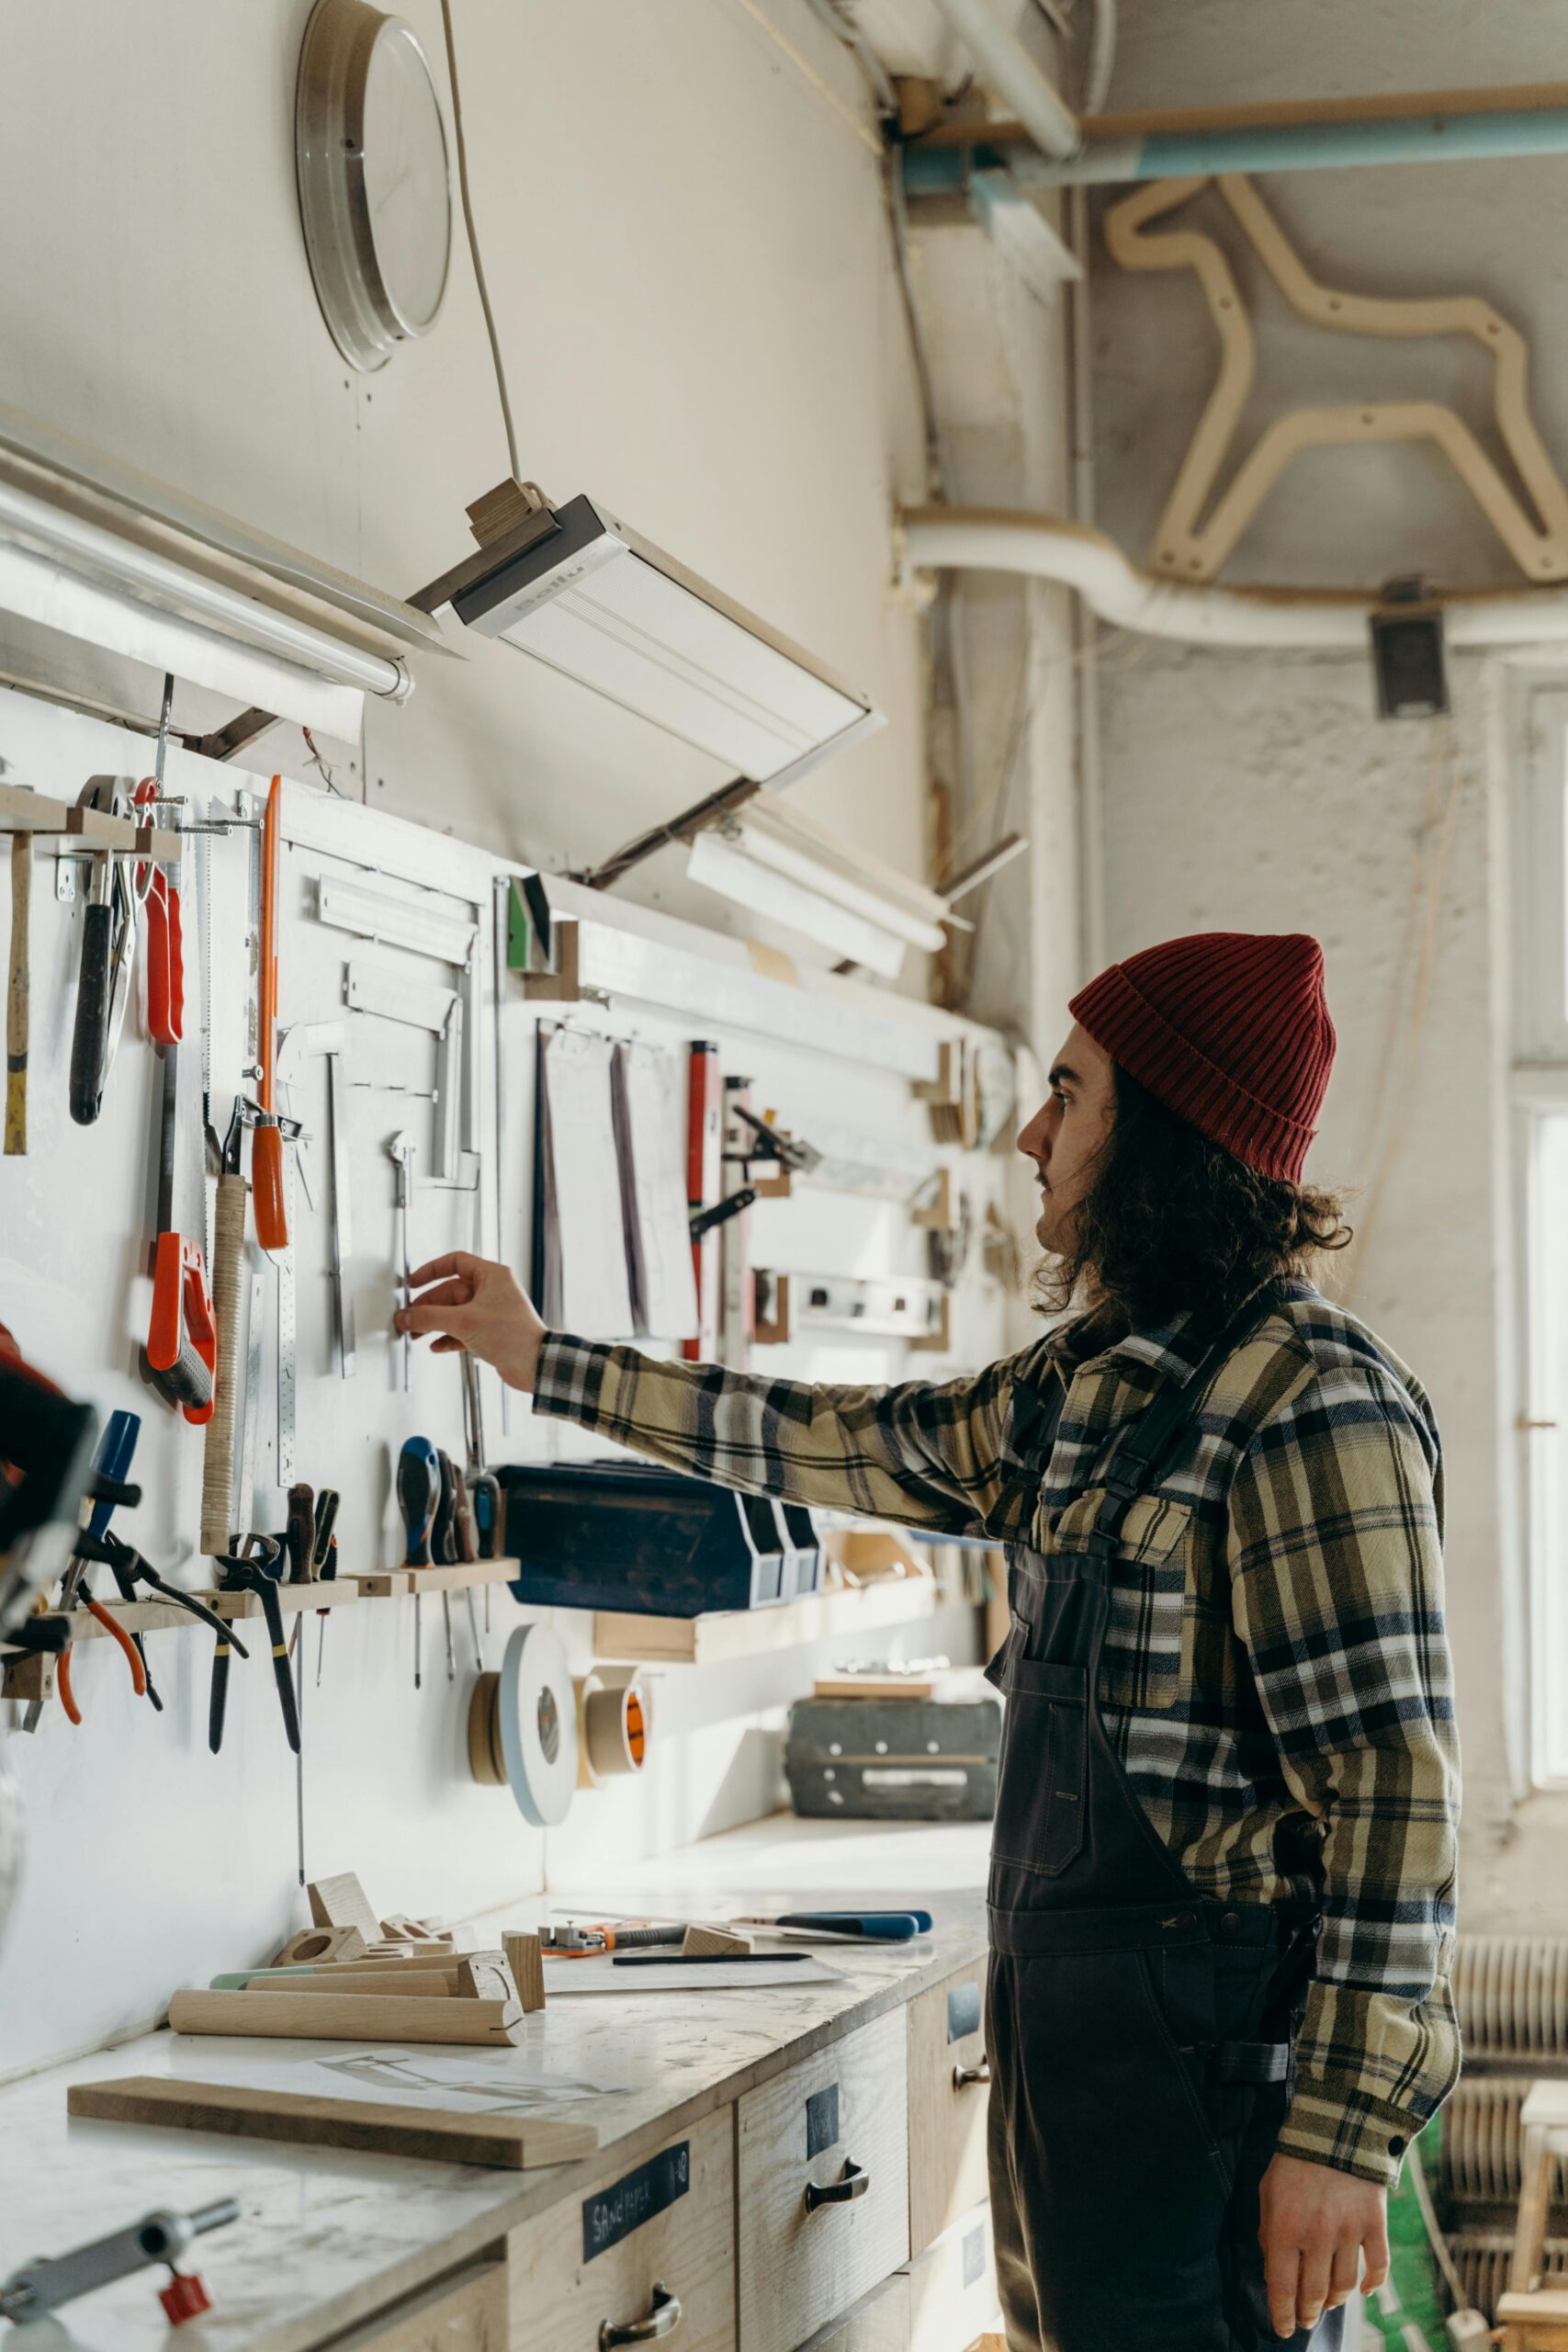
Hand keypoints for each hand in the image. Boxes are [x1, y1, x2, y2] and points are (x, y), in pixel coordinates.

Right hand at [395, 1253, 546, 1392]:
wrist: (535, 1365)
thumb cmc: (514, 1336)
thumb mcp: (464, 1321)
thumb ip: (429, 1317)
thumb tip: (406, 1316)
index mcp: (492, 1276)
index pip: (456, 1262)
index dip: (432, 1270)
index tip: (414, 1281)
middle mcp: (492, 1291)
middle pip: (450, 1291)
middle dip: (428, 1305)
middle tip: (410, 1317)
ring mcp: (491, 1313)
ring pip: (455, 1313)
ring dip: (434, 1323)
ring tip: (416, 1333)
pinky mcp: (490, 1333)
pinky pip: (462, 1331)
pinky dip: (448, 1337)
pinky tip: (436, 1346)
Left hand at [1258, 2153, 1387, 2337]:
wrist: (1336, 2126)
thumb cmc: (1295, 2161)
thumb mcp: (1268, 2191)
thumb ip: (1268, 2231)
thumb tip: (1272, 2270)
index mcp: (1284, 2227)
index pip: (1281, 2286)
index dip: (1281, 2313)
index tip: (1282, 2329)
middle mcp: (1316, 2236)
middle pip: (1313, 2292)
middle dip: (1307, 2312)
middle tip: (1306, 2320)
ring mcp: (1348, 2232)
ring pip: (1344, 2286)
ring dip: (1334, 2301)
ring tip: (1328, 2303)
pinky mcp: (1374, 2224)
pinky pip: (1377, 2268)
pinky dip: (1372, 2285)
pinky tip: (1364, 2291)